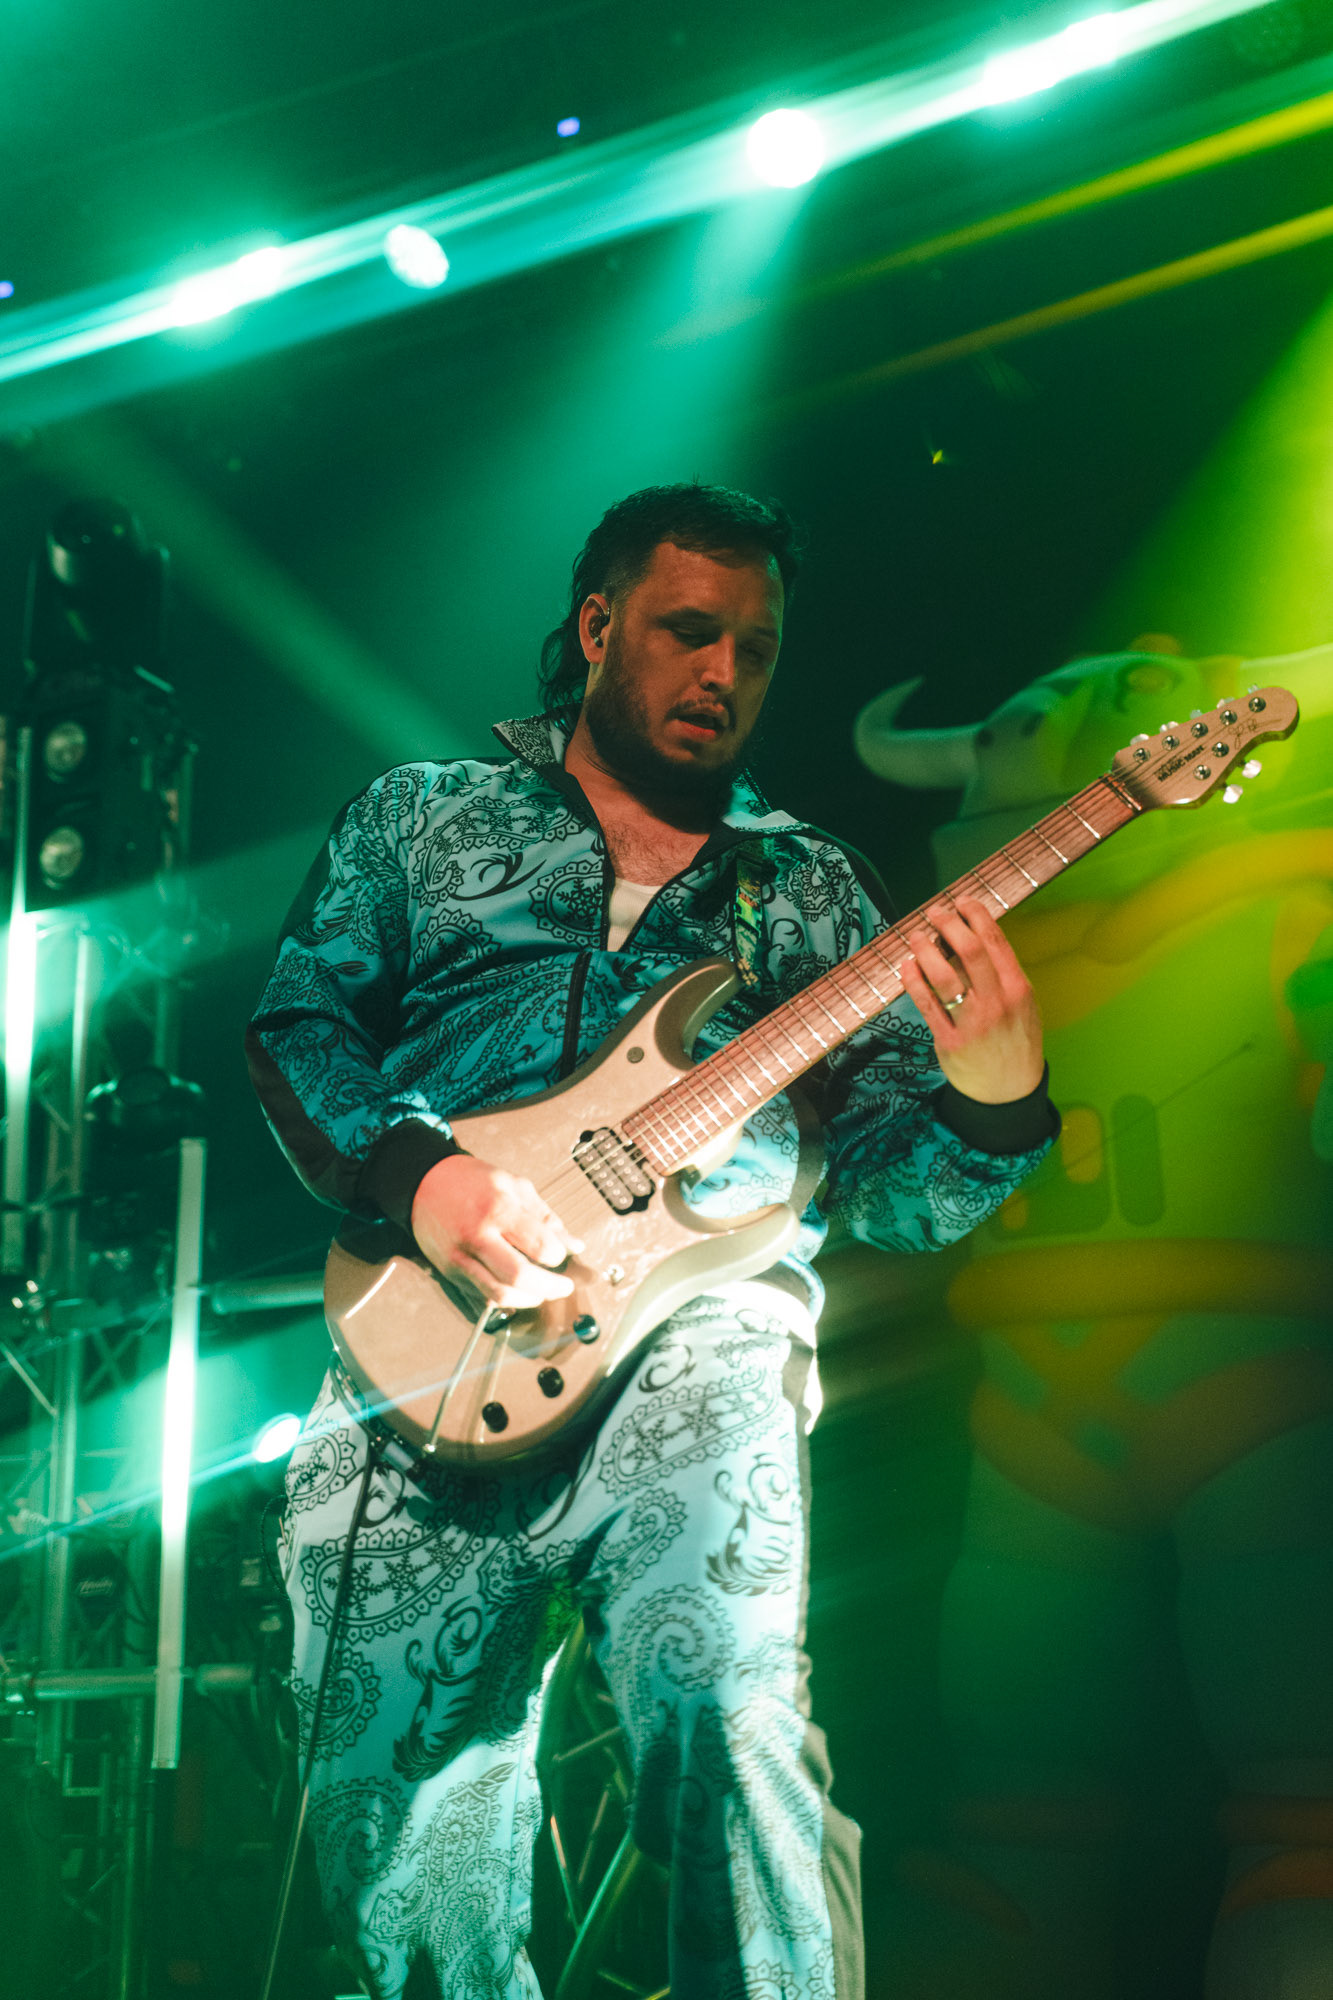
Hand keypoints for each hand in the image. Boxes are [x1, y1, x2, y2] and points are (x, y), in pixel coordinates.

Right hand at [410, 1155, 583, 1307]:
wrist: (424, 1183)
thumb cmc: (471, 1181)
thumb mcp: (515, 1186)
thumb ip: (546, 1217)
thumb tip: (574, 1245)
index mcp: (499, 1210)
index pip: (540, 1246)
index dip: (559, 1256)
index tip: (561, 1255)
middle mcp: (478, 1237)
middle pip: (521, 1277)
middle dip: (550, 1288)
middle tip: (563, 1287)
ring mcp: (461, 1258)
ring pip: (501, 1295)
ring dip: (528, 1300)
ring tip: (541, 1292)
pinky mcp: (450, 1273)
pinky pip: (481, 1298)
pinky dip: (504, 1301)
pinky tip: (516, 1292)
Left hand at [898, 895, 1043, 1102]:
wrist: (1009, 1091)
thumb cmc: (1014, 1041)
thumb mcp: (1023, 1005)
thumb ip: (1001, 975)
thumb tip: (968, 938)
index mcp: (1018, 988)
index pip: (996, 941)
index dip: (976, 915)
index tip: (962, 901)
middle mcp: (997, 1003)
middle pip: (969, 951)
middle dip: (948, 924)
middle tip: (935, 913)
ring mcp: (973, 1023)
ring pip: (944, 976)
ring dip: (926, 949)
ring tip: (917, 936)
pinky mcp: (949, 1040)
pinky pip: (926, 1004)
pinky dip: (913, 980)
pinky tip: (907, 965)